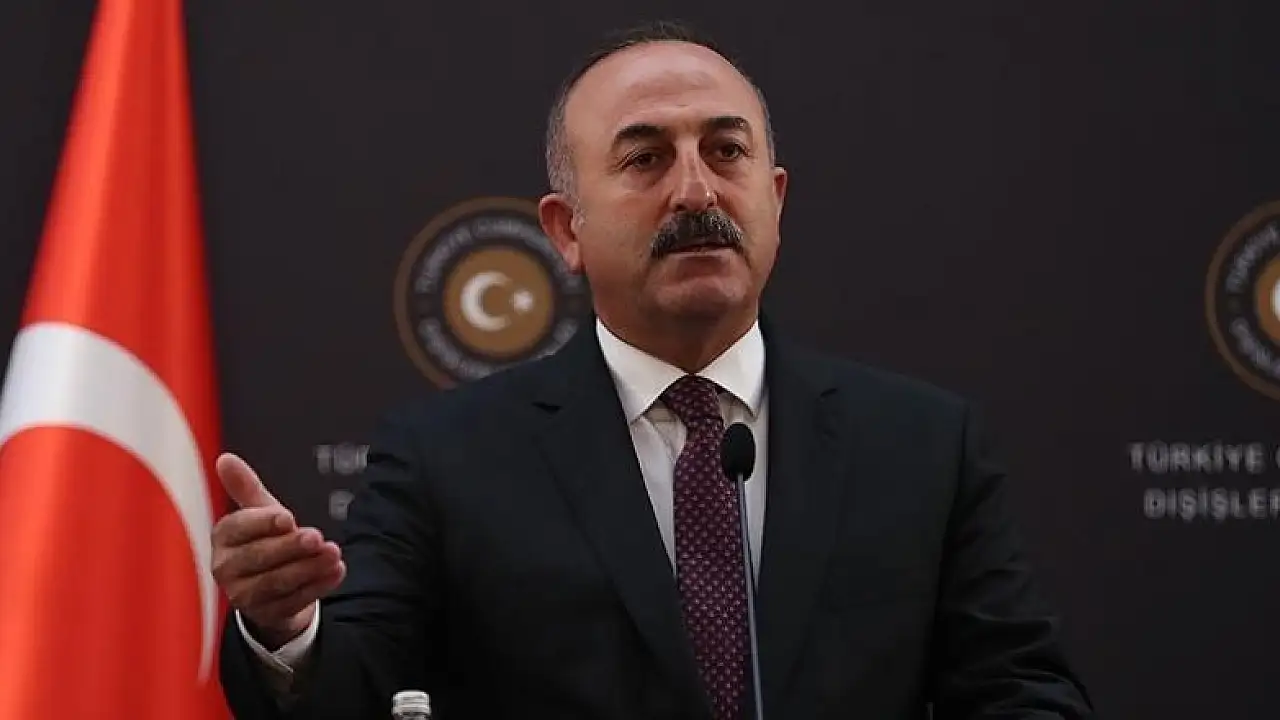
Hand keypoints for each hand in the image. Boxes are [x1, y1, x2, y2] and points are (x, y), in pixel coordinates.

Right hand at [211, 452, 345, 648]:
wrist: (270, 588)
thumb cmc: (263, 542)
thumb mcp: (259, 512)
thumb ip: (246, 487)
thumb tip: (225, 458)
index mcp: (223, 538)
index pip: (238, 528)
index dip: (263, 523)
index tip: (287, 517)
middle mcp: (226, 568)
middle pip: (259, 557)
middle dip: (290, 547)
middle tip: (317, 536)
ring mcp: (243, 595)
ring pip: (277, 582)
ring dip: (309, 568)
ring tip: (334, 553)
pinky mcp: (266, 615)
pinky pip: (294, 601)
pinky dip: (318, 586)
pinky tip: (337, 571)